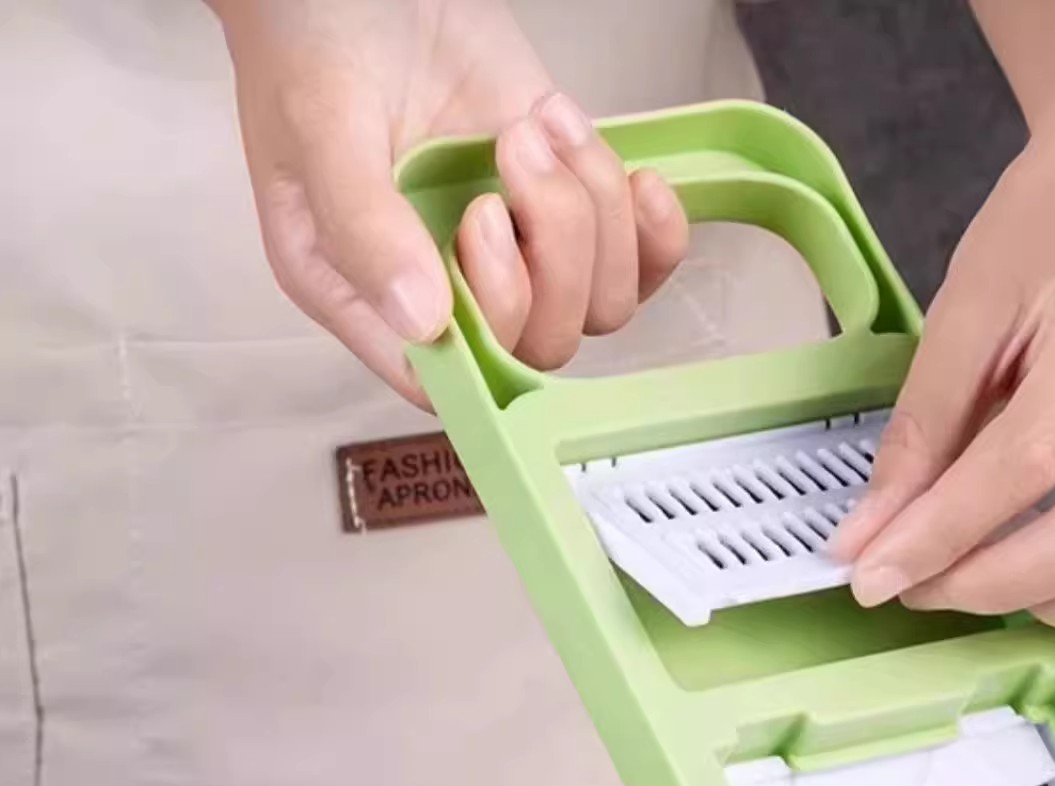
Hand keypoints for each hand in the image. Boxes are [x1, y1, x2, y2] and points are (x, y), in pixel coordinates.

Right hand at [210, 0, 689, 405]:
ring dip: (589, 214)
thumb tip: (424, 321)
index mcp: (366, 295)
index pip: (448, 379)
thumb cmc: (314, 46)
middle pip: (540, 343)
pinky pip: (637, 266)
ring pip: (599, 304)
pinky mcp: (564, 212)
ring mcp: (514, 254)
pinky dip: (649, 228)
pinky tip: (627, 173)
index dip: (488, 327)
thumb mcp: (321, 127)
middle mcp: (446, 291)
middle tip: (512, 150)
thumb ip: (362, 227)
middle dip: (550, 251)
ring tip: (536, 127)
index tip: (479, 225)